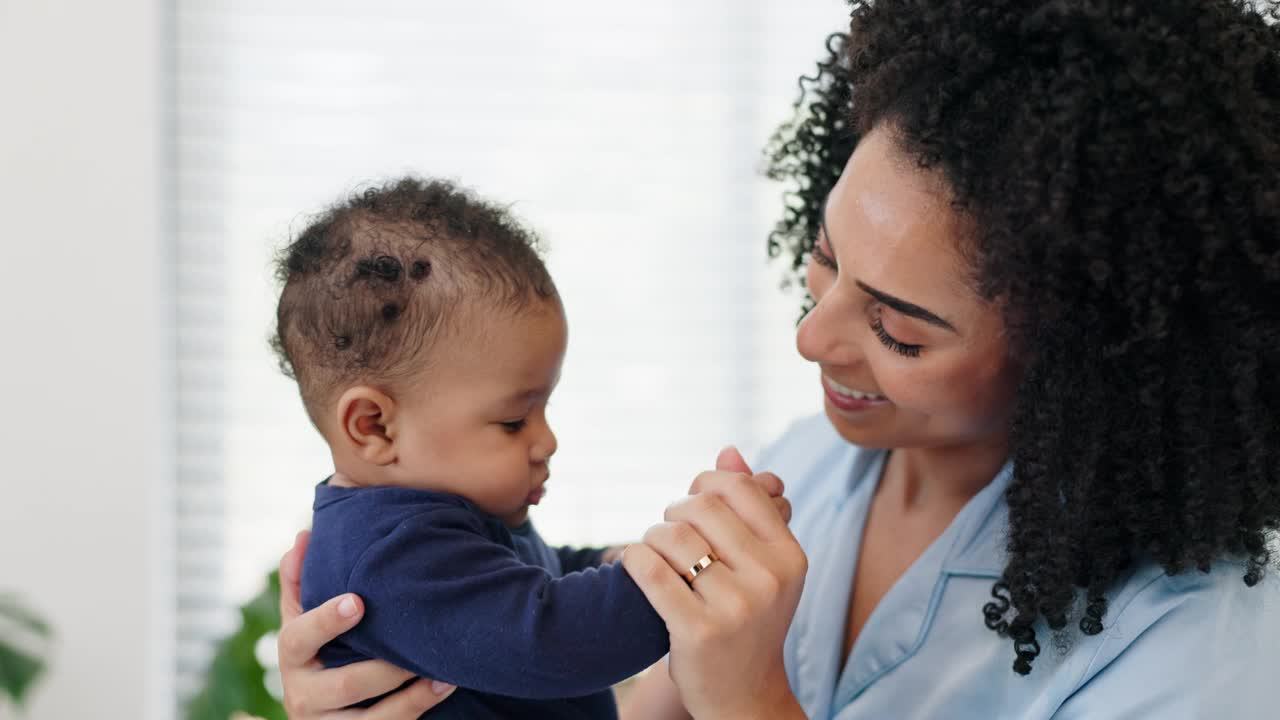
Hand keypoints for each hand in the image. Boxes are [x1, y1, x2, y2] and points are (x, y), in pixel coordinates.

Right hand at [277, 529, 457, 717]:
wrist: (317, 714)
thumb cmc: (318, 651)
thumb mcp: (301, 619)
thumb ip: (300, 581)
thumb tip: (303, 536)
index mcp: (292, 659)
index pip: (299, 638)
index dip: (325, 620)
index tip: (358, 600)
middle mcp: (302, 697)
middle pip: (344, 685)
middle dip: (384, 668)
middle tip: (416, 645)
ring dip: (410, 699)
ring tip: (443, 674)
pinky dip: (418, 712)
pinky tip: (444, 688)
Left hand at [623, 452, 808, 719]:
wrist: (744, 695)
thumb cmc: (748, 618)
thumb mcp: (762, 564)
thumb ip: (748, 505)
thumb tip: (728, 452)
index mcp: (790, 555)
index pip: (738, 489)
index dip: (705, 485)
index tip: (694, 503)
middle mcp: (769, 578)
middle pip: (700, 508)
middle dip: (674, 513)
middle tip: (671, 534)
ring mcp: (735, 606)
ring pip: (670, 537)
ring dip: (652, 538)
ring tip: (656, 555)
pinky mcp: (697, 630)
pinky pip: (648, 570)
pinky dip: (633, 561)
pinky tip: (635, 567)